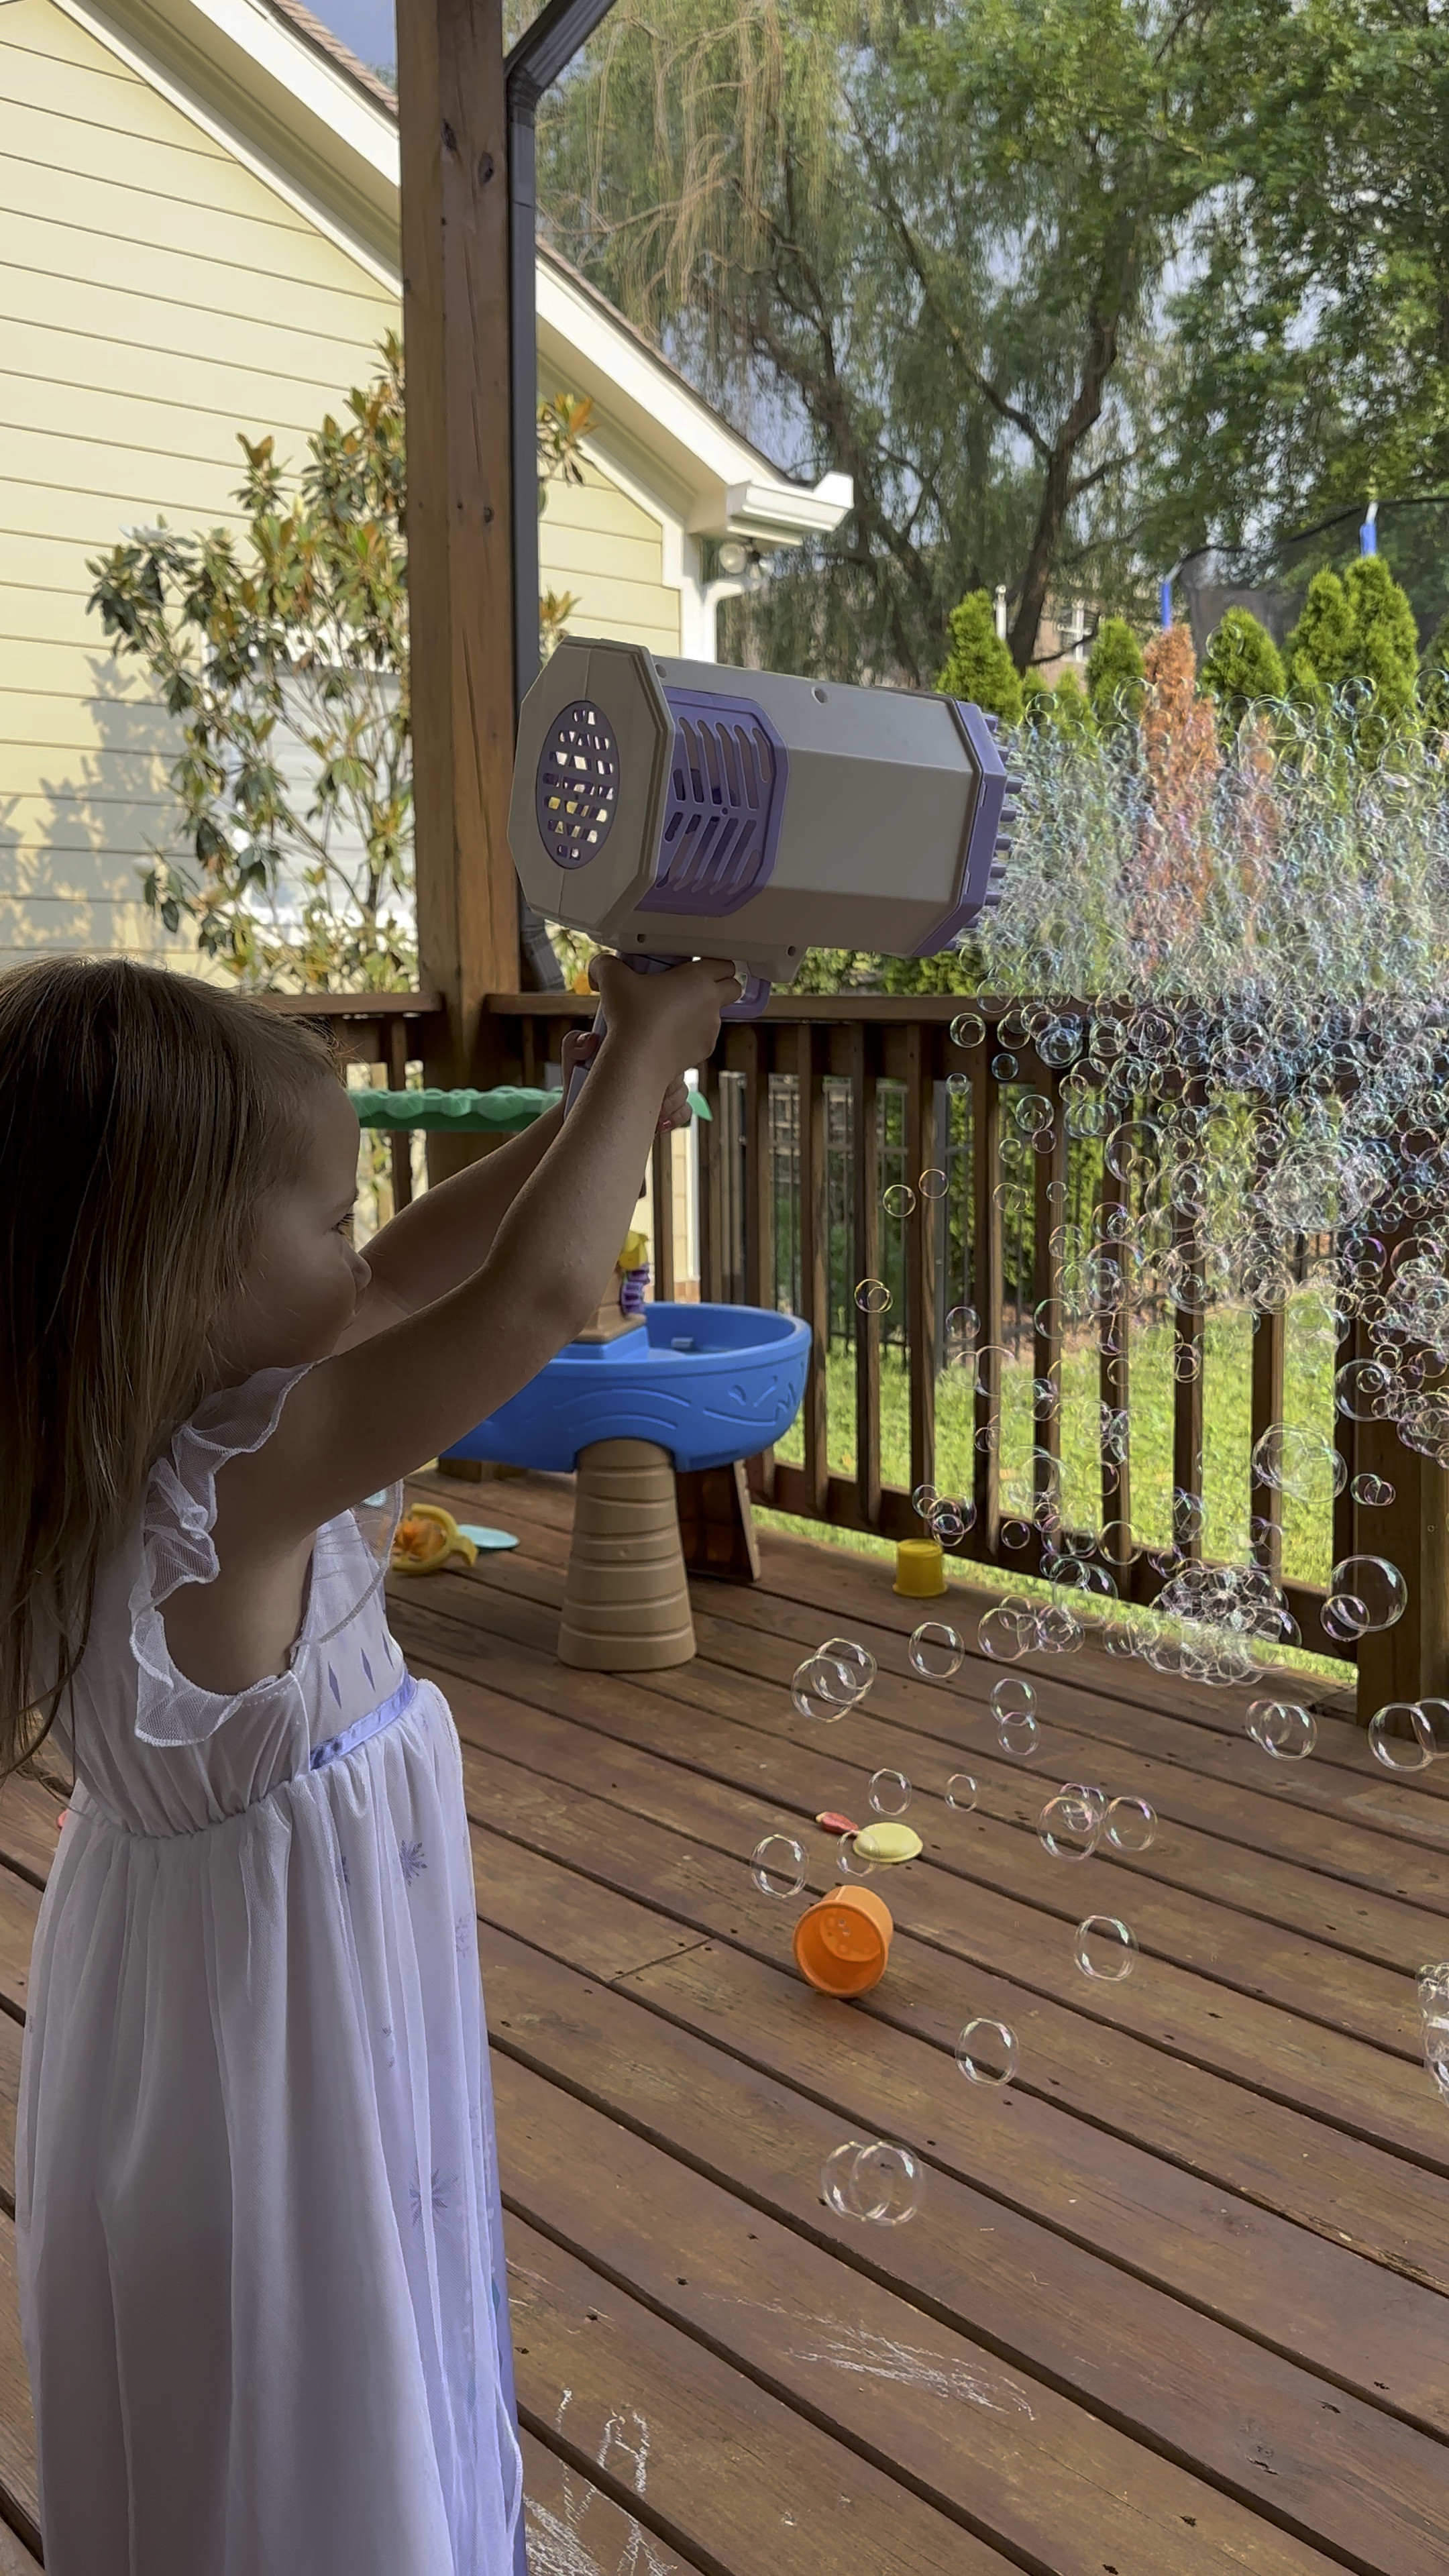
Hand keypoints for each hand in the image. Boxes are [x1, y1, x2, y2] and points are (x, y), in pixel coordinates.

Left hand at [560, 1028, 691, 1134]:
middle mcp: (652, 1065)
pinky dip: (676, 1117)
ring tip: (649, 1113)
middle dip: (665, 1087)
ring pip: (683, 1091)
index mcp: (637, 1048)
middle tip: (644, 1098)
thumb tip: (591, 1040)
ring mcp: (661, 1088)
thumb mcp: (571, 1062)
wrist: (580, 1120)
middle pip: (677, 1069)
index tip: (641, 1075)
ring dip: (668, 1105)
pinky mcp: (666, 1111)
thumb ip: (575, 1044)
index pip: (661, 1044)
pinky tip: (657, 1123)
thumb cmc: (577, 1087)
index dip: (658, 1059)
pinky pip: (685, 1110)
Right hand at [591, 954, 740, 1082]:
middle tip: (693, 987)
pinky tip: (669, 1035)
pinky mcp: (703, 1051)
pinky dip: (691, 1034)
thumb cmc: (631, 1018)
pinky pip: (703, 1037)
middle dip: (720, 985)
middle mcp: (711, 1003)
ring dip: (702, 1011)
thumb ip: (606, 965)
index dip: (714, 962)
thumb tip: (599, 967)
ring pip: (716, 1014)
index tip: (698, 964)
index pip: (725, 963)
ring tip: (672, 1013)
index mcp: (699, 979)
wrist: (637, 1059)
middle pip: (733, 987)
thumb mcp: (613, 979)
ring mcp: (710, 1029)